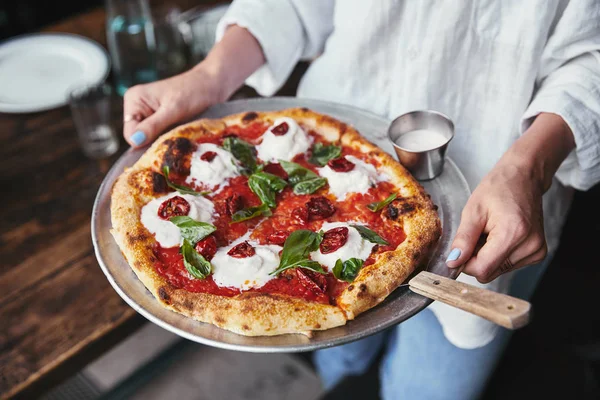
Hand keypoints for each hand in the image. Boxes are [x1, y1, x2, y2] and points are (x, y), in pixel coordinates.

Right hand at [123, 66, 223, 146]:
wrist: (211, 84)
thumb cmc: (193, 91)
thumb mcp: (173, 110)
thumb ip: (153, 126)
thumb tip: (134, 141)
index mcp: (134, 100)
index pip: (130, 134)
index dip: (144, 142)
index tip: (162, 144)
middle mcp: (137, 106)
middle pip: (138, 137)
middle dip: (153, 141)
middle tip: (172, 138)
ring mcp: (148, 113)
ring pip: (149, 138)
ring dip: (162, 140)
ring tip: (177, 134)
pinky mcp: (159, 118)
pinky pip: (158, 135)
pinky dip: (167, 138)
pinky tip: (177, 134)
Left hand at [445, 112, 574, 282]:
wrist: (523, 178)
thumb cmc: (498, 188)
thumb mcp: (472, 210)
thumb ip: (462, 240)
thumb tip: (453, 262)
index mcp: (513, 233)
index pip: (482, 269)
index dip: (466, 263)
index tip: (461, 249)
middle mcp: (529, 246)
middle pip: (489, 272)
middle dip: (476, 258)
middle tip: (478, 235)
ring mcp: (536, 251)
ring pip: (497, 271)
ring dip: (487, 256)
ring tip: (491, 232)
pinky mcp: (538, 254)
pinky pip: (508, 266)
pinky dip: (498, 255)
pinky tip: (501, 236)